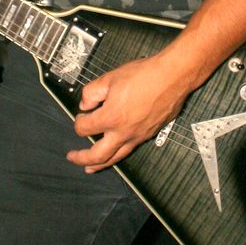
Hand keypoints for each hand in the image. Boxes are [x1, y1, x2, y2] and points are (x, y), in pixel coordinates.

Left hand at [66, 48, 189, 173]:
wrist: (172, 77)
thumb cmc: (145, 75)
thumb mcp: (110, 78)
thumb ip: (91, 93)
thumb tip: (85, 104)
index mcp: (111, 117)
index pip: (84, 128)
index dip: (78, 121)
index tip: (80, 116)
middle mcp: (124, 132)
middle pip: (98, 155)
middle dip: (82, 158)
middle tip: (73, 157)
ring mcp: (138, 136)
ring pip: (116, 158)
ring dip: (100, 164)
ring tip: (91, 168)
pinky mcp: (149, 134)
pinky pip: (129, 150)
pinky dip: (118, 155)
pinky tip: (116, 152)